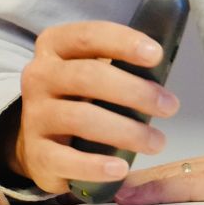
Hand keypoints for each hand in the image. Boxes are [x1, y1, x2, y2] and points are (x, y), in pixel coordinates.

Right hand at [9, 19, 179, 195]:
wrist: (40, 140)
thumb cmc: (79, 96)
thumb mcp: (91, 70)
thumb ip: (118, 64)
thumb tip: (163, 70)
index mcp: (54, 46)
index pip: (88, 36)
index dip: (123, 43)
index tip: (156, 55)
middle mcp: (39, 76)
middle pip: (88, 77)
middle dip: (135, 91)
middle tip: (169, 106)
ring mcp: (34, 116)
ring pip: (81, 118)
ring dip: (126, 131)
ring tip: (156, 142)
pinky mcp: (37, 153)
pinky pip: (67, 159)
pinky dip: (96, 165)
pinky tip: (120, 168)